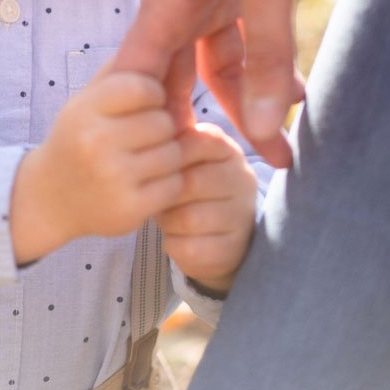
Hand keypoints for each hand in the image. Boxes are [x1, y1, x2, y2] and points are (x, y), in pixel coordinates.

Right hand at [10, 68, 182, 264]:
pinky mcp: (130, 210)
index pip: (143, 86)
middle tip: (147, 133)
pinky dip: (169, 181)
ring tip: (148, 155)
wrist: (50, 197)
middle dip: (162, 125)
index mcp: (85, 110)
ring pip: (173, 153)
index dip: (153, 92)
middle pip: (163, 121)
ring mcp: (113, 178)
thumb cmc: (78, 136)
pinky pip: (174, 185)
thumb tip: (158, 33)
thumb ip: (119, 69)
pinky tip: (149, 179)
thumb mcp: (87, 98)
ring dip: (168, 154)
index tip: (144, 103)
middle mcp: (96, 143)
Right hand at [114, 0, 314, 165]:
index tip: (149, 179)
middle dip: (204, 131)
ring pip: (211, 65)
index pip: (135, 80)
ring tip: (281, 146)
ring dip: (244, 102)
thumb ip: (267, 53)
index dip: (139, 130)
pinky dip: (259, 68)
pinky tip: (292, 90)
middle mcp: (174, 1)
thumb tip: (266, 126)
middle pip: (174, 82)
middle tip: (226, 179)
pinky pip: (234, 41)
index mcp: (166, 0)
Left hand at [156, 123, 257, 293]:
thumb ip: (170, 146)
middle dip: (163, 193)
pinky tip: (174, 238)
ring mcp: (241, 217)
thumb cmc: (190, 188)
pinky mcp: (232, 250)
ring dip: (167, 220)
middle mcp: (242, 181)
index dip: (169, 154)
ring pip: (188, 219)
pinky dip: (173, 244)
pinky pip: (190, 248)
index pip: (199, 141)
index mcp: (228, 152)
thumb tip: (148, 138)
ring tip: (165, 217)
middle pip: (190, 182)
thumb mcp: (184, 161)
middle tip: (153, 196)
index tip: (153, 165)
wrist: (218, 234)